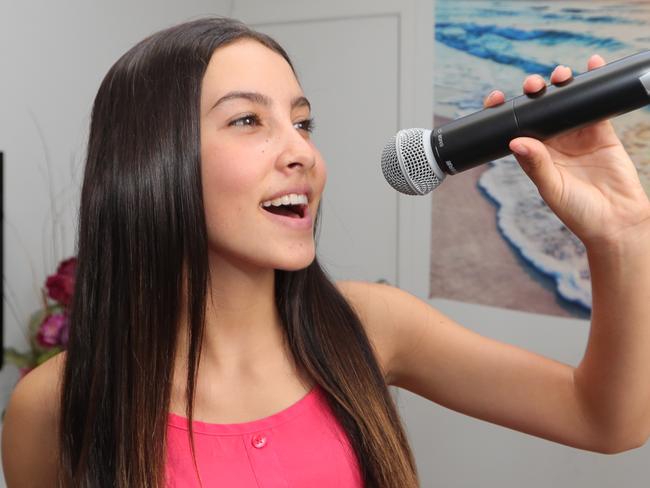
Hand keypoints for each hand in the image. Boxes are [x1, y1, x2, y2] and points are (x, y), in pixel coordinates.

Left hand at [484, 55, 649, 247]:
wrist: (617, 221)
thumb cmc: (579, 212)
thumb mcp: (552, 188)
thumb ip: (537, 165)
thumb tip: (515, 141)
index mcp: (534, 156)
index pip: (515, 128)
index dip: (504, 112)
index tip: (496, 98)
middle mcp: (553, 143)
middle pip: (539, 109)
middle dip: (534, 91)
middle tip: (534, 84)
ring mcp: (577, 135)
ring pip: (565, 102)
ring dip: (561, 84)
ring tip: (560, 74)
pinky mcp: (601, 131)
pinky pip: (595, 103)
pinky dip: (593, 83)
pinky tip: (592, 66)